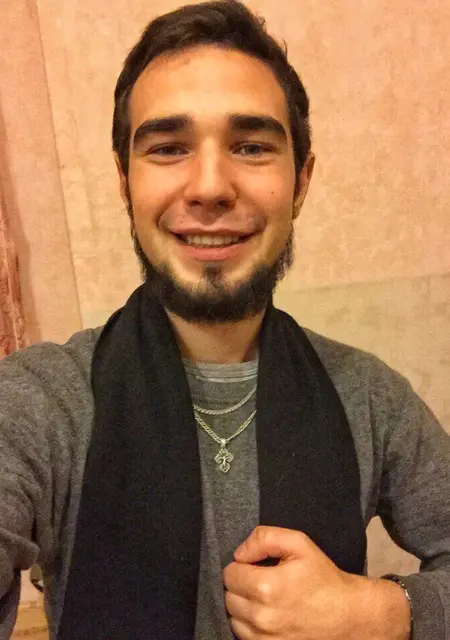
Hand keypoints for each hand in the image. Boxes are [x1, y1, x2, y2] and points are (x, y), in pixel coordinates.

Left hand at [223, 526, 410, 639]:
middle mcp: (262, 617)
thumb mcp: (299, 544)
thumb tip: (239, 553)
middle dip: (240, 585)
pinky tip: (266, 614)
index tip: (255, 566)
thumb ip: (264, 538)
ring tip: (263, 598)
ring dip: (242, 606)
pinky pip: (243, 636)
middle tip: (259, 580)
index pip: (229, 574)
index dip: (241, 566)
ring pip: (233, 618)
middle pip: (228, 596)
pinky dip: (249, 625)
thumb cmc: (323, 577)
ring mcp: (265, 639)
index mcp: (267, 587)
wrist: (347, 615)